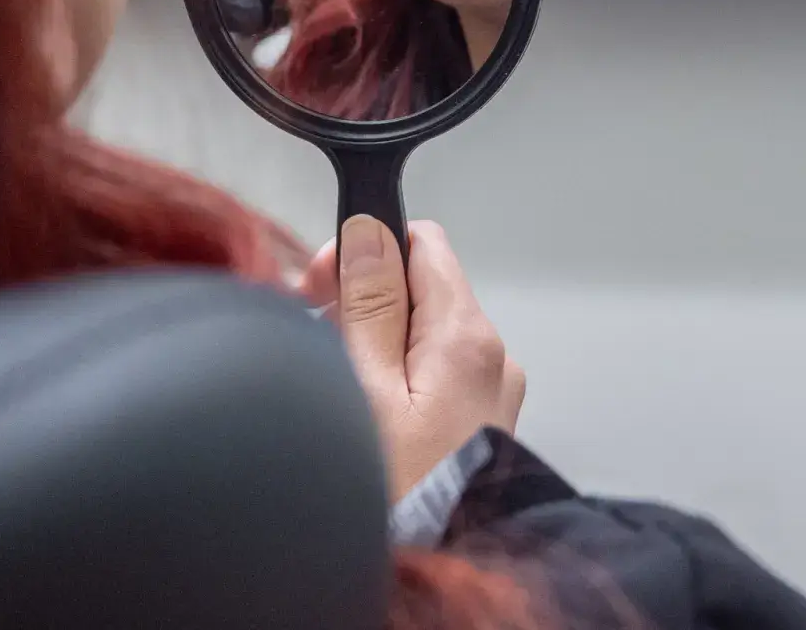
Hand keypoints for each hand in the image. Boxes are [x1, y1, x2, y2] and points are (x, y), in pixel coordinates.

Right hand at [302, 216, 525, 501]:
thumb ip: (370, 303)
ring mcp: (490, 395)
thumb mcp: (366, 389)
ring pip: (421, 333)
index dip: (364, 248)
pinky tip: (363, 412)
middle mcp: (492, 359)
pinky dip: (394, 378)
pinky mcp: (480, 426)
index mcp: (467, 337)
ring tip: (334, 383)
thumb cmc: (404, 498)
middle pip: (419, 286)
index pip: (421, 242)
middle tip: (313, 332)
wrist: (442, 575)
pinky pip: (433, 375)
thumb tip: (370, 230)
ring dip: (373, 342)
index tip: (321, 282)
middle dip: (361, 299)